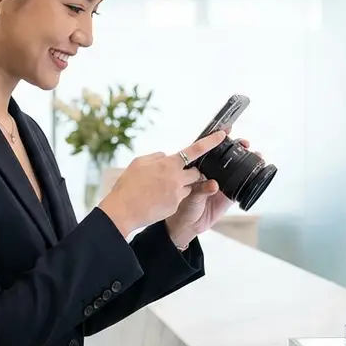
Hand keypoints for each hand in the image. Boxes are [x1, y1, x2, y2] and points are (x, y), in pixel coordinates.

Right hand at [99, 130, 226, 235]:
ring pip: (188, 186)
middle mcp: (176, 177)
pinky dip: (172, 198)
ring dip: (179, 186)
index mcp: (168, 163)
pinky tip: (157, 201)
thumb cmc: (128, 186)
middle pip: (195, 172)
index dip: (211, 141)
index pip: (195, 149)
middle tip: (171, 177)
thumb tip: (167, 156)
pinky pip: (180, 198)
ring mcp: (178, 192)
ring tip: (159, 191)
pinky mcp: (176, 205)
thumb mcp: (139, 163)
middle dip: (189, 174)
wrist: (123, 210)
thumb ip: (157, 157)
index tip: (223, 135)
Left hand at [166, 139, 258, 248]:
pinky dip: (247, 178)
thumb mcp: (190, 198)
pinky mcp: (228, 195)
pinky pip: (239, 185)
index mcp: (197, 168)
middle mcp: (210, 173)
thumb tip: (213, 185)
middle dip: (236, 146)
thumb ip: (201, 190)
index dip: (216, 139)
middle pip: (224, 156)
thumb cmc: (182, 208)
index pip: (207, 149)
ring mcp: (220, 183)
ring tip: (254, 154)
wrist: (188, 226)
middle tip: (244, 143)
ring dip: (245, 160)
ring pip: (234, 168)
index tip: (225, 129)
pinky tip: (255, 172)